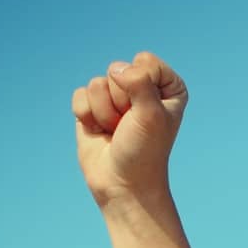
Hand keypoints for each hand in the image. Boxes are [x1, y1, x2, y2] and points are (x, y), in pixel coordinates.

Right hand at [71, 51, 189, 207]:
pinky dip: (87, 116)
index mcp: (166, 87)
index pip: (145, 61)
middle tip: (129, 127)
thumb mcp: (152, 115)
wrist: (123, 186)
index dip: (142, 88)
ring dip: (104, 113)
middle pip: (118, 70)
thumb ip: (140, 81)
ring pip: (97, 83)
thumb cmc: (145, 153)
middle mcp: (141, 87)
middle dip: (120, 103)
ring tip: (116, 132)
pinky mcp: (93, 108)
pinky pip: (80, 95)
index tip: (149, 116)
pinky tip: (99, 132)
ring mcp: (116, 97)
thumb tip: (116, 70)